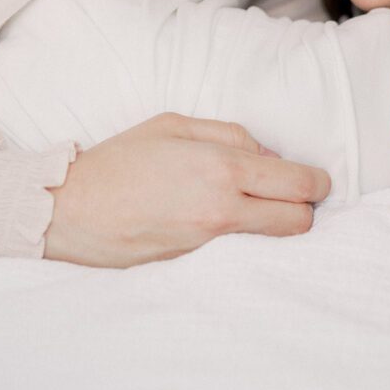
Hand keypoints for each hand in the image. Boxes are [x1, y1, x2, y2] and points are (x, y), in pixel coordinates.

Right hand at [44, 113, 330, 267]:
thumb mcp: (176, 124)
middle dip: (305, 208)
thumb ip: (231, 135)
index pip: (297, 185)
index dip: (318, 182)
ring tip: (258, 205)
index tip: (318, 180)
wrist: (72, 209)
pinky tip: (226, 221)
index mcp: (222, 168)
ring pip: (272, 242)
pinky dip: (245, 238)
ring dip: (277, 225)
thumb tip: (267, 156)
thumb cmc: (122, 158)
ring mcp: (209, 244)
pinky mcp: (194, 265)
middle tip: (292, 194)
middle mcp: (222, 210)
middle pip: (297, 222)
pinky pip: (239, 252)